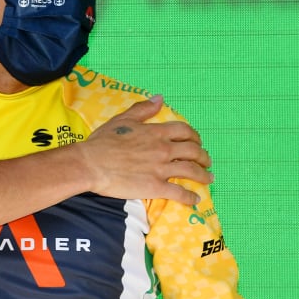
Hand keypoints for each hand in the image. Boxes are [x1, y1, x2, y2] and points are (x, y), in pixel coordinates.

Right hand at [79, 95, 212, 205]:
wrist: (90, 164)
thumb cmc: (102, 141)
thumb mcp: (122, 120)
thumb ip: (142, 109)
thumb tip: (159, 98)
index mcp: (156, 132)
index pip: (184, 132)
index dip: (194, 136)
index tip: (197, 142)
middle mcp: (163, 149)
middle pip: (193, 151)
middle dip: (203, 156)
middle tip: (206, 161)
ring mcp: (161, 169)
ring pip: (191, 171)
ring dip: (203, 175)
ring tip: (208, 178)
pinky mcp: (156, 187)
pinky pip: (179, 193)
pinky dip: (190, 197)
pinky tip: (195, 200)